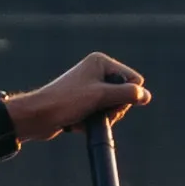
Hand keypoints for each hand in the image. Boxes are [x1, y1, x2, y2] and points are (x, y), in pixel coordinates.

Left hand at [22, 52, 150, 140]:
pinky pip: (100, 115)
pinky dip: (92, 121)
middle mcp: (96, 72)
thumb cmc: (66, 102)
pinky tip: (79, 123)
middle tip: (96, 112)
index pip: (134, 80)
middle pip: (124, 95)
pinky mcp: (83, 103)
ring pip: (113, 108)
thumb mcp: (101, 96)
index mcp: (101, 62)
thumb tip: (146, 96)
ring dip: (103, 117)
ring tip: (86, 118)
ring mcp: (90, 88)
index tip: (108, 102)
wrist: (37, 117)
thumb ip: (127, 94)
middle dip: (113, 109)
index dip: (127, 96)